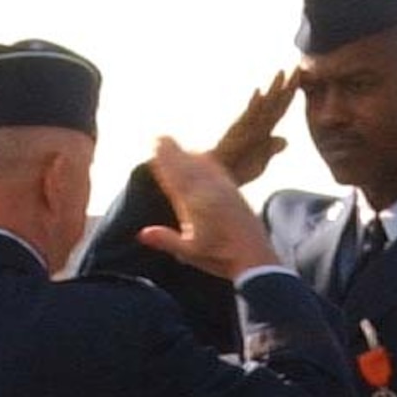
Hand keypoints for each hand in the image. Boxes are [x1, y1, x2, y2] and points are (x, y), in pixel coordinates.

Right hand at [138, 137, 278, 279]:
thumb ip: (166, 240)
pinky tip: (202, 157)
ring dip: (187, 154)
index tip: (154, 147)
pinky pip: (217, 169)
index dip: (165, 161)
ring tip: (174, 144)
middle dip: (173, 151)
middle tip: (159, 138)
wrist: (255, 257)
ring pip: (202, 164)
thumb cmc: (220, 257)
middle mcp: (210, 191)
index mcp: (196, 204)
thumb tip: (142, 234)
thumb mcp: (189, 253)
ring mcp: (224, 189)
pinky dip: (206, 160)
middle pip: (187, 165)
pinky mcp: (235, 192)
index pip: (176, 176)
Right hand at [212, 71, 297, 184]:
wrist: (220, 177)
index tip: (300, 79)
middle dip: (288, 86)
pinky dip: (254, 105)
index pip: (280, 108)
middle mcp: (256, 124)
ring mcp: (247, 126)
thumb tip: (285, 140)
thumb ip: (271, 149)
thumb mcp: (261, 161)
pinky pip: (247, 118)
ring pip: (264, 105)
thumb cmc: (238, 170)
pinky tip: (259, 92)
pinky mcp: (237, 132)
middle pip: (275, 102)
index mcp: (263, 130)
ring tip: (282, 72)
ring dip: (273, 89)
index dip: (291, 95)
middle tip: (298, 67)